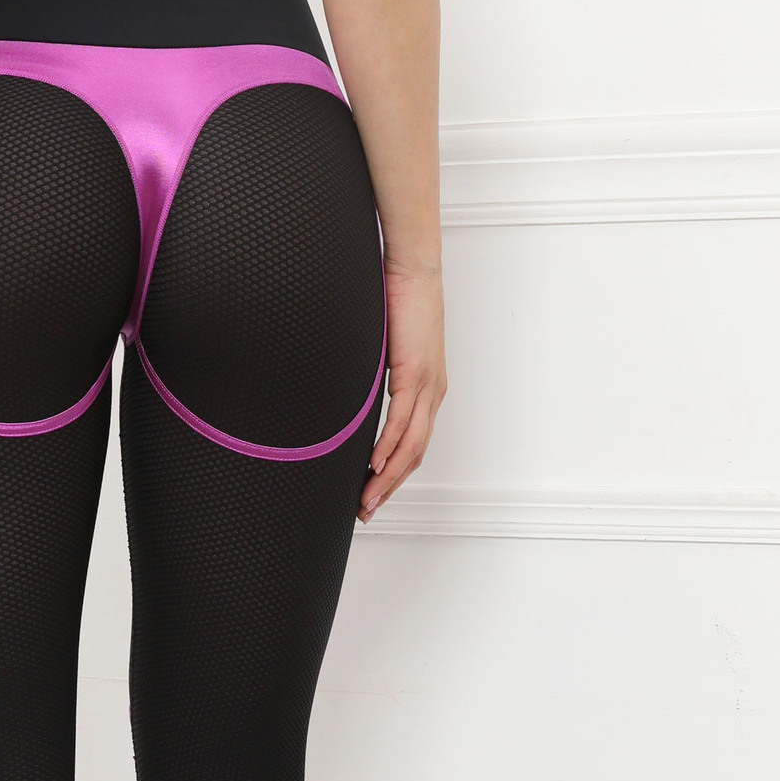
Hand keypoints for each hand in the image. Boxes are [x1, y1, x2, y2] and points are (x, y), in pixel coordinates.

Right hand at [360, 260, 446, 522]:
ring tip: (366, 500)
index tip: (371, 495)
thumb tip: (347, 396)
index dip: (393, 475)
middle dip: (389, 488)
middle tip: (366, 511)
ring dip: (388, 478)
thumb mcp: (380, 350)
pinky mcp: (415, 373)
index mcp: (425, 389)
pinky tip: (374, 466)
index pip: (412, 444)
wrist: (411, 269)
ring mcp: (427, 385)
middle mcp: (432, 392)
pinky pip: (402, 421)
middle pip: (414, 455)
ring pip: (410, 446)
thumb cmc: (395, 302)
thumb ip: (370, 378)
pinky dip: (388, 448)